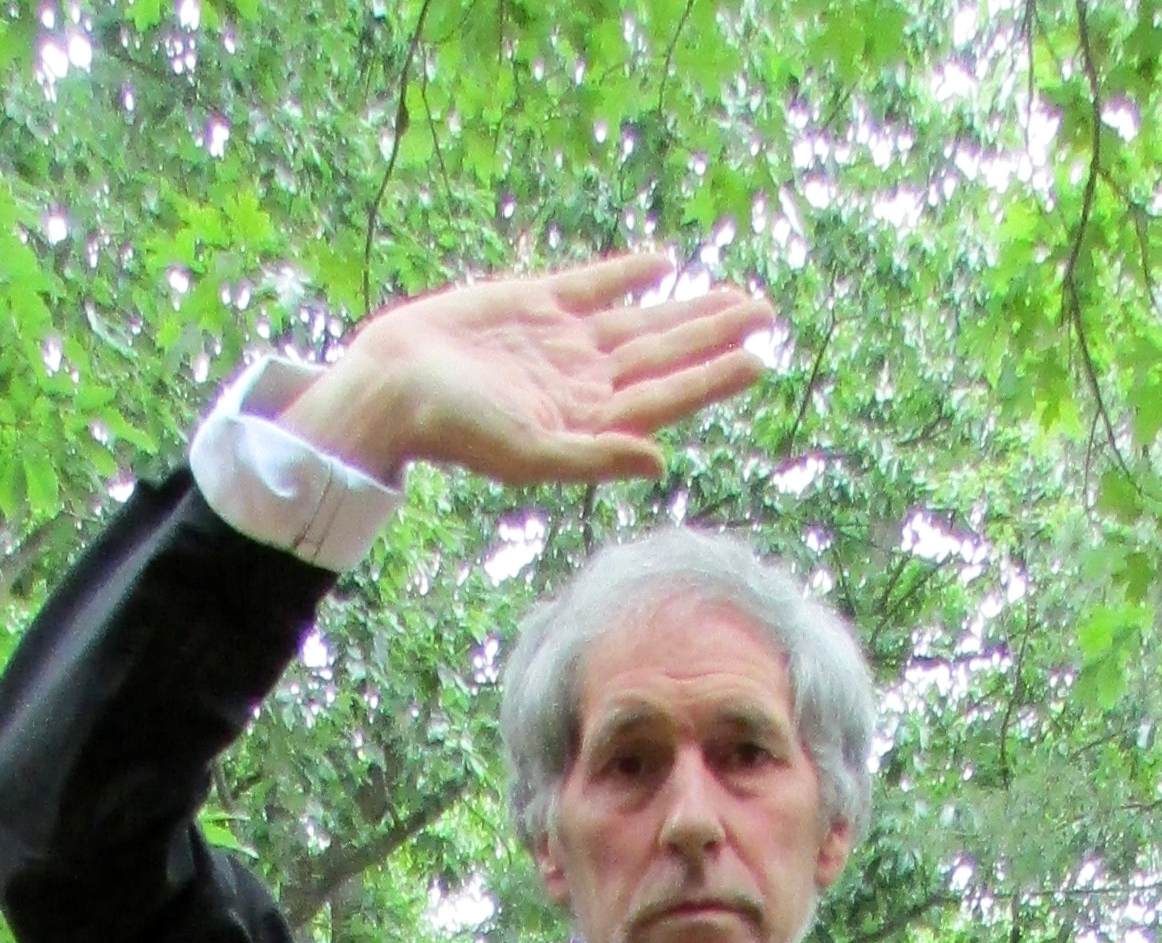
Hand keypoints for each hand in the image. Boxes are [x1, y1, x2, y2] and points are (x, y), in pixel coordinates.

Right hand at [281, 253, 772, 490]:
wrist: (394, 384)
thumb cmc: (456, 431)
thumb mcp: (529, 454)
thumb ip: (597, 458)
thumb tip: (660, 460)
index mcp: (590, 420)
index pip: (667, 396)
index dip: (713, 377)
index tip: (758, 358)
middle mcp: (585, 382)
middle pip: (665, 353)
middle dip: (715, 335)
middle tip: (767, 313)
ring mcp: (563, 343)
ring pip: (641, 320)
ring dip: (687, 308)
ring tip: (735, 295)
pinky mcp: (535, 304)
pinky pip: (593, 285)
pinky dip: (627, 273)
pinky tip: (662, 263)